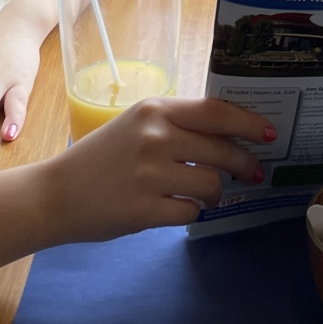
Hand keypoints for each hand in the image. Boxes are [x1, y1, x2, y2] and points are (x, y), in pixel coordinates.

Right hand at [40, 98, 275, 240]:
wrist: (53, 195)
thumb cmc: (99, 159)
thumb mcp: (135, 126)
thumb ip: (175, 126)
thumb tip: (227, 135)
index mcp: (154, 110)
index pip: (215, 111)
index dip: (248, 123)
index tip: (268, 133)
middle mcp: (154, 137)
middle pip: (221, 150)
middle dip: (243, 164)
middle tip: (251, 173)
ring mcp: (150, 174)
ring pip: (211, 183)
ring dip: (214, 192)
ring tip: (202, 194)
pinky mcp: (144, 208)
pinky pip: (191, 212)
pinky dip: (191, 213)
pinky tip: (177, 209)